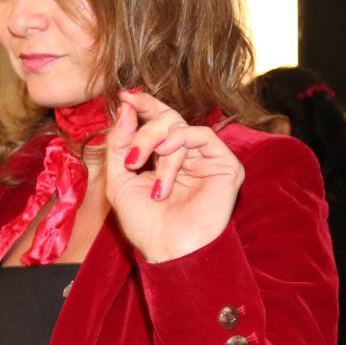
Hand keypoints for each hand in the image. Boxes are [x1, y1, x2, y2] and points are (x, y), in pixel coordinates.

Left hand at [104, 88, 244, 263]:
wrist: (168, 248)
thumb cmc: (144, 222)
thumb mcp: (119, 178)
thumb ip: (120, 143)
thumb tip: (125, 106)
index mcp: (166, 158)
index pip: (159, 121)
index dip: (144, 106)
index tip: (125, 96)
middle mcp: (188, 156)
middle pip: (167, 119)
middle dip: (144, 132)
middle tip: (131, 156)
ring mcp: (207, 159)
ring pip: (179, 126)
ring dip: (155, 145)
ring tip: (145, 172)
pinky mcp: (226, 164)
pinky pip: (201, 135)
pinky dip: (178, 144)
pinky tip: (166, 160)